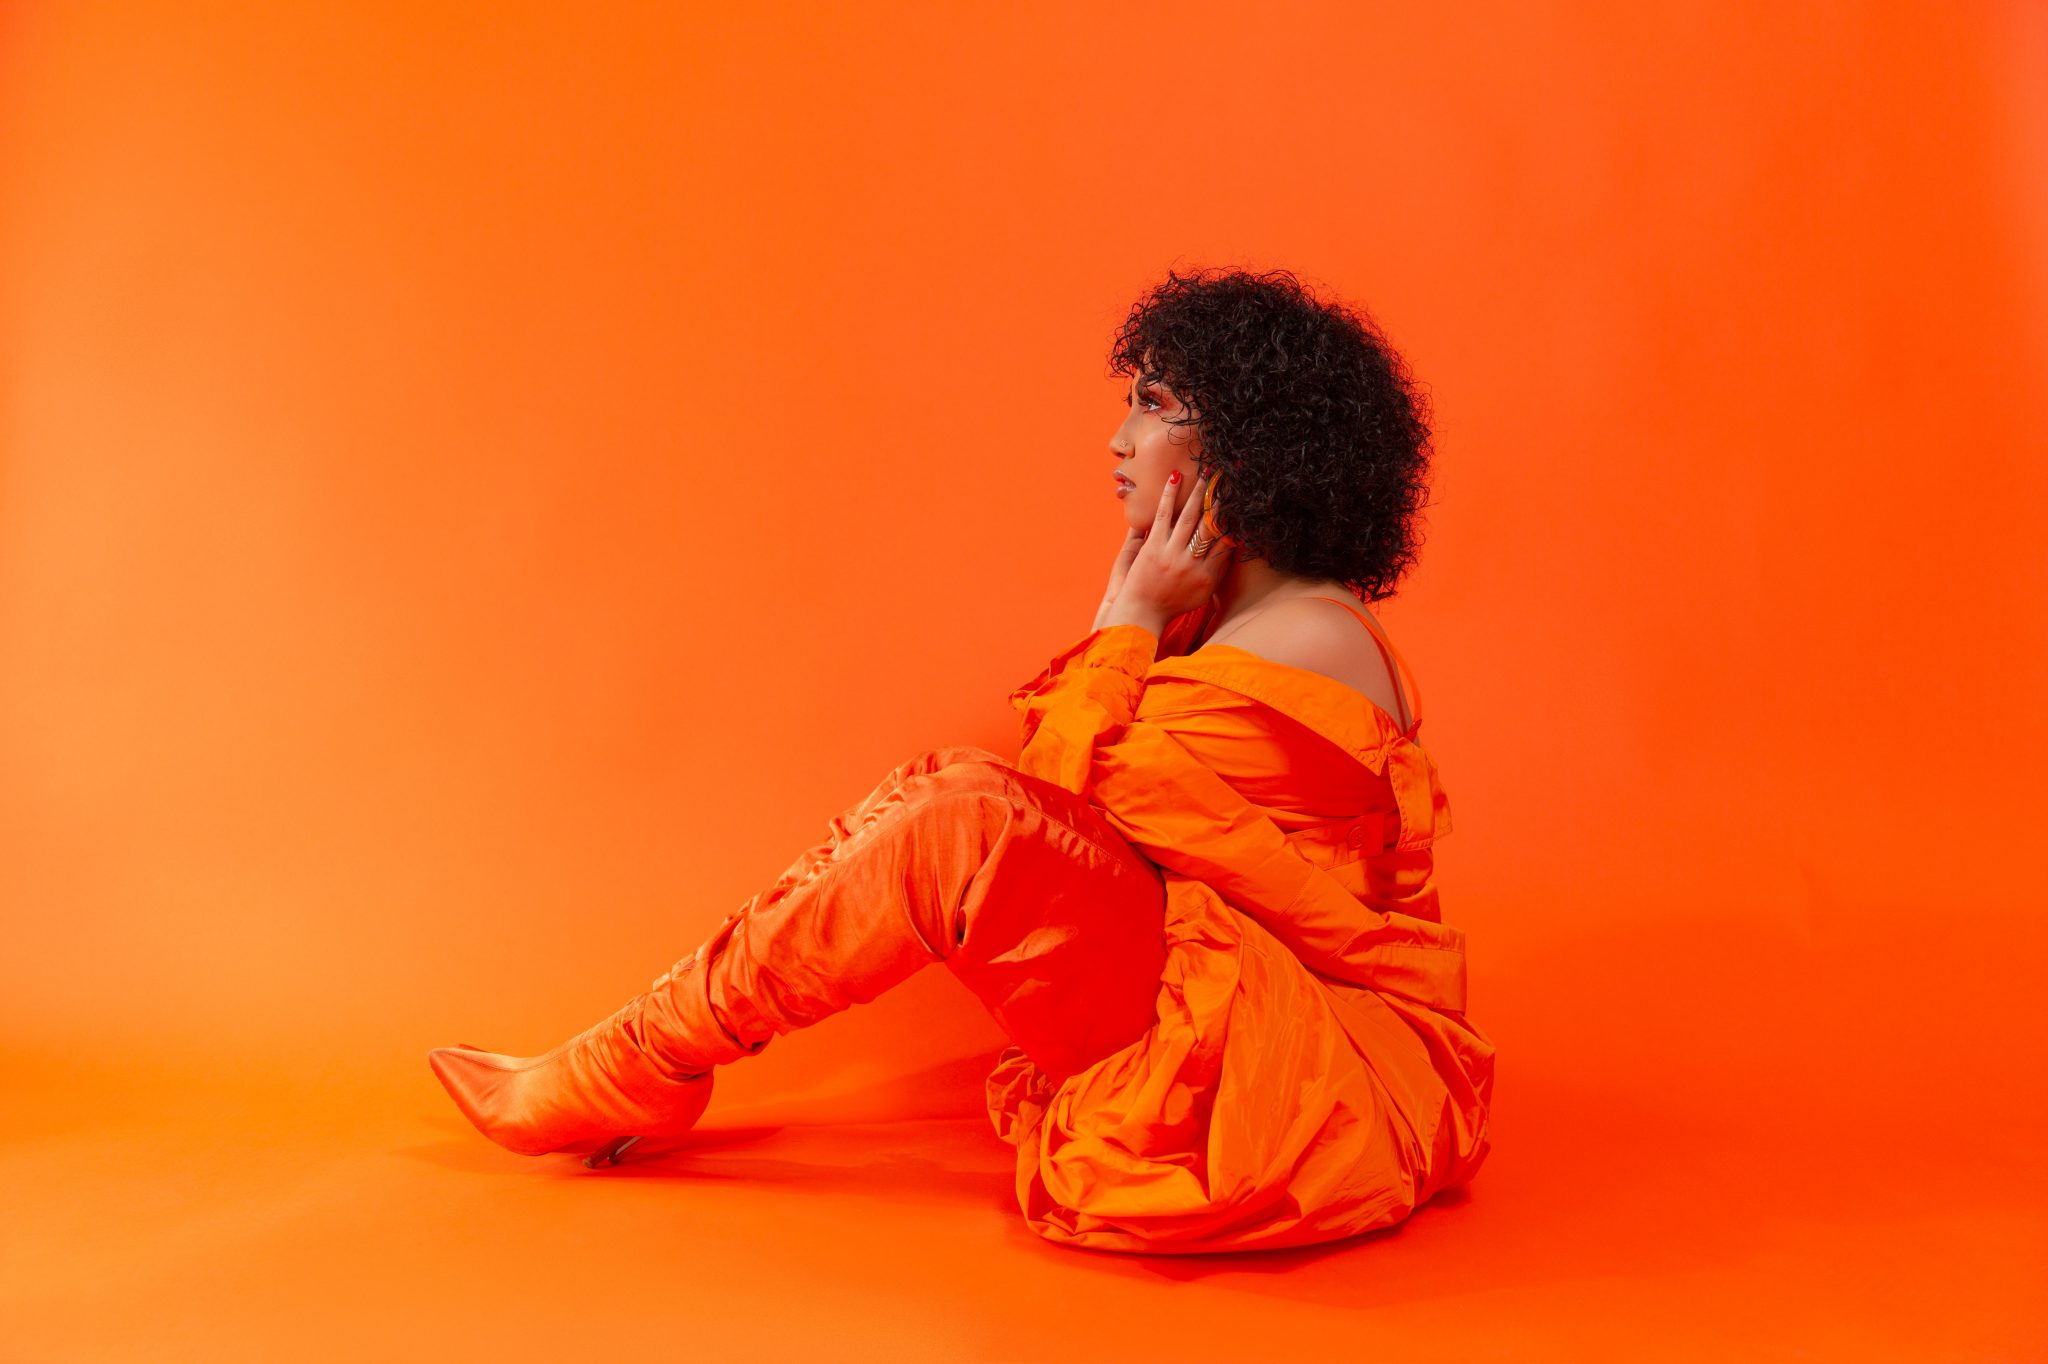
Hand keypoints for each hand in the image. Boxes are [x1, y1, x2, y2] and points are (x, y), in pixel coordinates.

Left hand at [1095, 471, 1231, 633]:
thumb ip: (1218, 570)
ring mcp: (1171, 553)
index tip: (1240, 499)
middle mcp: (1191, 563)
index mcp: (1207, 575)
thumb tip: (1232, 545)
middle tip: (1229, 478)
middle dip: (1221, 499)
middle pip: (1211, 525)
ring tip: (1209, 473)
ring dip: (1200, 492)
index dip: (1234, 518)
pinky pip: (1163, 516)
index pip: (1226, 542)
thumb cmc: (1174, 603)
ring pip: (1189, 517)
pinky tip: (1175, 478)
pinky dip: (1170, 496)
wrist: (1143, 612)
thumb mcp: (1203, 593)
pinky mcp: (1152, 546)